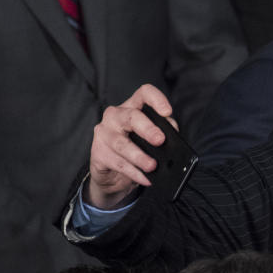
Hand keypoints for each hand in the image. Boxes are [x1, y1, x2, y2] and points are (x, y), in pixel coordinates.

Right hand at [87, 84, 175, 208]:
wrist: (114, 176)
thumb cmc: (137, 151)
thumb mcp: (151, 140)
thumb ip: (163, 132)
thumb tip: (173, 136)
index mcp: (132, 108)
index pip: (144, 93)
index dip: (156, 99)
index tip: (167, 112)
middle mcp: (116, 116)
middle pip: (132, 116)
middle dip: (147, 129)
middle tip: (160, 140)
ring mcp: (104, 133)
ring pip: (122, 144)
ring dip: (139, 156)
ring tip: (153, 166)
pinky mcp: (98, 153)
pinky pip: (118, 163)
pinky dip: (134, 172)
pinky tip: (145, 178)